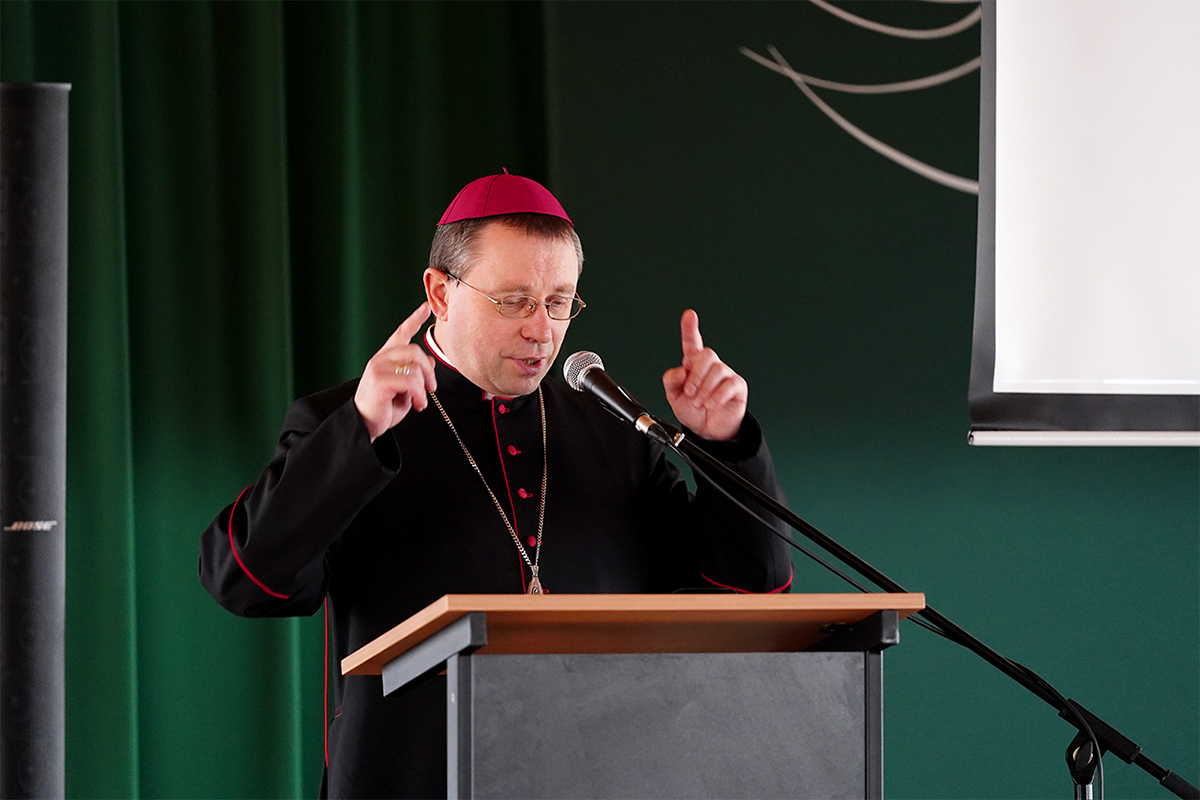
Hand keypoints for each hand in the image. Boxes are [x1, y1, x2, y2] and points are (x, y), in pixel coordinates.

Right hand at [354, 302, 437, 441]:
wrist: (365, 424)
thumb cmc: (383, 408)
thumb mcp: (405, 389)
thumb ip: (416, 374)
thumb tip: (431, 361)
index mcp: (387, 357)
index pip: (401, 332)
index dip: (414, 319)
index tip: (426, 308)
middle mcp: (381, 358)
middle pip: (415, 350)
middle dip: (429, 371)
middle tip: (432, 389)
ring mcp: (378, 367)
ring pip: (415, 366)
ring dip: (424, 386)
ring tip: (420, 401)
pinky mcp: (379, 380)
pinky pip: (410, 381)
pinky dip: (419, 394)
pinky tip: (416, 404)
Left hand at [661, 309, 746, 441]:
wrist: (706, 430)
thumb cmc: (692, 410)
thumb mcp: (673, 396)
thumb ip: (671, 380)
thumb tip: (682, 370)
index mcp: (693, 365)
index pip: (692, 342)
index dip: (690, 328)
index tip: (689, 315)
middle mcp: (710, 366)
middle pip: (707, 355)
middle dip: (696, 375)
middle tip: (690, 393)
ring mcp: (725, 375)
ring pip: (718, 370)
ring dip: (704, 389)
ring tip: (699, 403)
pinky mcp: (737, 386)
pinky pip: (730, 384)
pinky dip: (717, 397)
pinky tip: (711, 405)